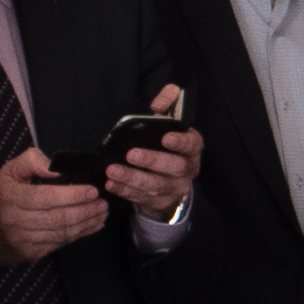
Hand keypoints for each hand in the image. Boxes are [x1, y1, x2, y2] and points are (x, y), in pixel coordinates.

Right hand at [0, 147, 106, 263]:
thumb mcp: (9, 171)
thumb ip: (33, 162)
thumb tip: (57, 168)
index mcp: (10, 198)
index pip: (47, 197)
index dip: (74, 195)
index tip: (92, 191)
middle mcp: (15, 221)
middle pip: (59, 218)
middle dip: (86, 211)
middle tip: (102, 203)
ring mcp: (22, 240)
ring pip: (62, 233)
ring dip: (86, 224)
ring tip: (100, 214)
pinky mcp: (29, 254)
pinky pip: (59, 244)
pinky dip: (78, 235)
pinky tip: (89, 226)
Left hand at [104, 82, 201, 215]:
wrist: (167, 175)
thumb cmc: (164, 142)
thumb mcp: (169, 118)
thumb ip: (169, 102)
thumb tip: (159, 104)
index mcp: (191, 148)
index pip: (192, 144)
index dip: (181, 142)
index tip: (166, 138)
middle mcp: (187, 169)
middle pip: (175, 167)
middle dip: (152, 160)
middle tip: (131, 154)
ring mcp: (174, 187)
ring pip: (156, 185)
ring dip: (132, 178)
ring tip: (112, 170)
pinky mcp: (159, 201)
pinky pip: (142, 198)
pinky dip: (125, 191)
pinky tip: (111, 184)